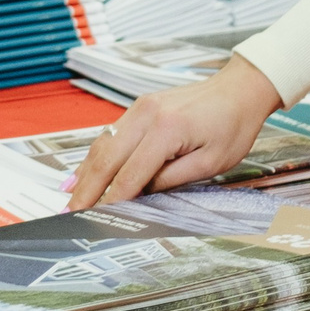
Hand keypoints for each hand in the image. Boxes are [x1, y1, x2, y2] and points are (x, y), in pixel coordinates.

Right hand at [66, 53, 283, 207]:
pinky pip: (110, 135)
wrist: (240, 88)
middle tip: (69, 215)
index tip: (98, 222)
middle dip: (86, 191)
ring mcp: (141, 108)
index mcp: (167, 129)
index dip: (112, 202)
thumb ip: (172, 180)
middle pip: (106, 159)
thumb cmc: (233, 124)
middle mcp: (148, 115)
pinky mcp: (140, 107)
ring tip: (70, 200)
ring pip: (102, 145)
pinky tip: (82, 174)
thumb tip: (140, 195)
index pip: (131, 175)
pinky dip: (95, 156)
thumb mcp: (211, 163)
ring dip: (85, 174)